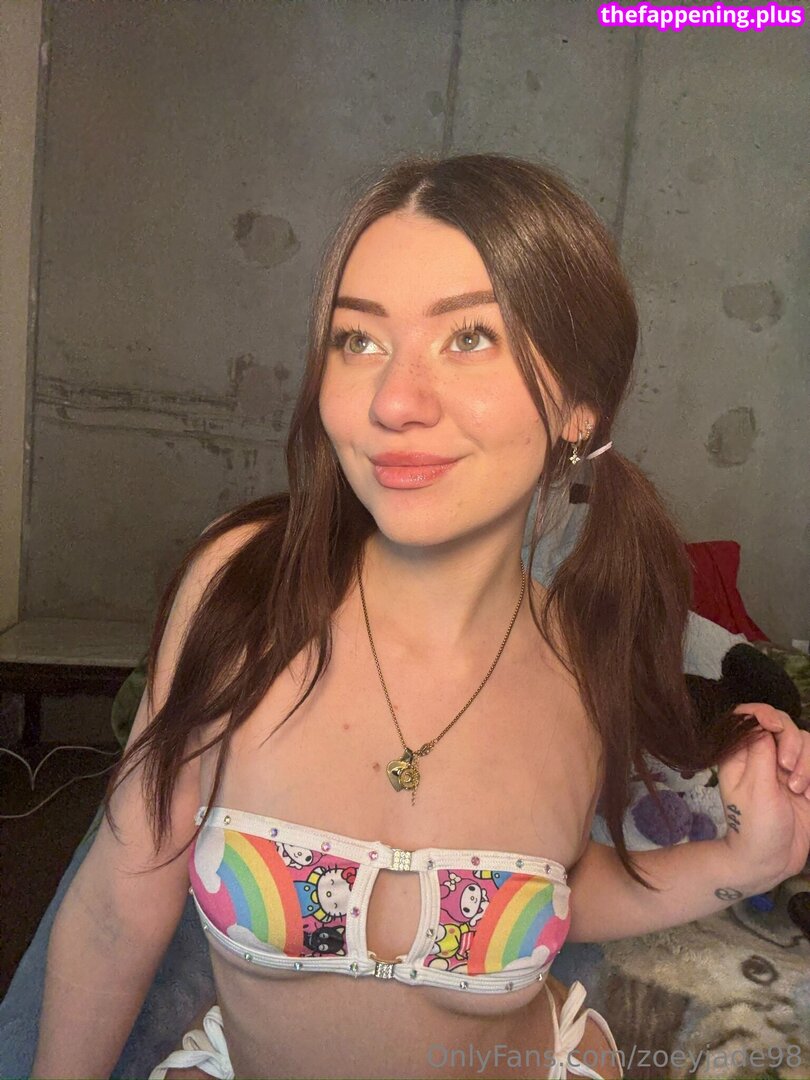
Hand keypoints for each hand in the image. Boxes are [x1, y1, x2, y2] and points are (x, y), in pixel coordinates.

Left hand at [717, 705, 809, 890]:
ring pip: (805, 742)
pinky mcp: (803, 779)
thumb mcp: (755, 788)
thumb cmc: (754, 826)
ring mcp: (784, 767)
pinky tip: (808, 798)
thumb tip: (763, 721)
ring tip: (798, 791)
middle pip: (783, 725)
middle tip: (787, 770)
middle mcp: (761, 755)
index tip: (776, 728)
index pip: (748, 715)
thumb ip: (761, 752)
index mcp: (739, 753)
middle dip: (792, 743)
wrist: (771, 861)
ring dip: (807, 764)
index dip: (764, 714)